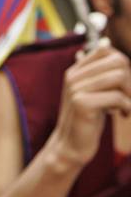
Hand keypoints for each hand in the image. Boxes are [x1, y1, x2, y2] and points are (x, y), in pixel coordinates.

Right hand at [52, 39, 130, 165]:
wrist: (71, 146)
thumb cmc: (88, 119)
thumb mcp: (95, 92)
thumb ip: (104, 75)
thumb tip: (116, 51)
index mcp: (75, 71)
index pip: (105, 50)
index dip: (122, 64)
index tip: (122, 85)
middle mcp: (73, 76)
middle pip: (117, 61)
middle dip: (130, 81)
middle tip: (127, 98)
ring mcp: (75, 89)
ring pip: (120, 76)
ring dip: (130, 95)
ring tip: (125, 108)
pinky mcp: (81, 103)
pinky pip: (117, 97)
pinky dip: (126, 107)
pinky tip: (121, 116)